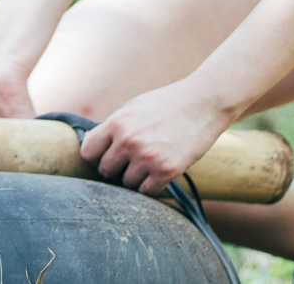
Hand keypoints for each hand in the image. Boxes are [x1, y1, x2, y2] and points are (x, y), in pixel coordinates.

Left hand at [78, 80, 232, 195]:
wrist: (205, 102)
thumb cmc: (167, 104)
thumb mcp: (133, 108)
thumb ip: (113, 128)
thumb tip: (90, 147)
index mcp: (117, 122)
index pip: (88, 152)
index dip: (96, 156)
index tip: (106, 156)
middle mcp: (129, 140)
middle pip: (106, 171)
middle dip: (116, 168)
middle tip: (131, 160)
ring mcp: (148, 157)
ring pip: (127, 183)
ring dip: (135, 177)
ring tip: (150, 161)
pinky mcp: (167, 170)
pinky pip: (146, 191)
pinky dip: (151, 184)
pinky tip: (159, 170)